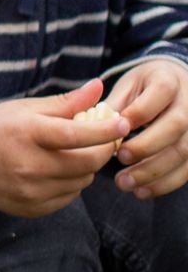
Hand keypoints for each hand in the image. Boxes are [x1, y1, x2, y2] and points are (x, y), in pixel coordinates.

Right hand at [0, 78, 126, 220]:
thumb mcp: (24, 109)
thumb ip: (64, 102)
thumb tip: (98, 88)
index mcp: (25, 133)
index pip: (75, 135)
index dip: (105, 130)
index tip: (123, 123)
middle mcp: (27, 165)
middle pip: (87, 163)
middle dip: (102, 150)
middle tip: (103, 140)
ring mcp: (29, 190)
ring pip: (82, 182)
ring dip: (86, 167)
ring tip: (72, 154)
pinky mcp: (31, 208)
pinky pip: (68, 197)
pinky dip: (71, 183)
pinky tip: (56, 171)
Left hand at [104, 59, 187, 198]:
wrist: (178, 88)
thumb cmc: (145, 88)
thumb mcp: (129, 85)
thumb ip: (115, 103)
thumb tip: (91, 124)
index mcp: (169, 79)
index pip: (160, 93)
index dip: (138, 112)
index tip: (115, 128)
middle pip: (175, 125)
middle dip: (146, 145)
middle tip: (119, 158)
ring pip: (184, 151)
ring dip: (154, 172)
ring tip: (125, 183)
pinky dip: (165, 183)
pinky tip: (142, 192)